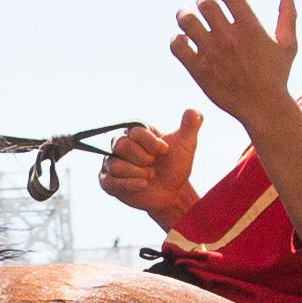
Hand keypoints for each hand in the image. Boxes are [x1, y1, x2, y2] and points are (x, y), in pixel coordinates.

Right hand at [95, 113, 208, 232]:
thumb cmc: (176, 165)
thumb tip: (193, 110)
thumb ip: (190, 125)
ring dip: (139, 173)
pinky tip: (144, 185)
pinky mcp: (108, 182)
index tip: (165, 151)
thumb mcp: (187, 144)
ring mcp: (112, 163)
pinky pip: (110, 182)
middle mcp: (119, 144)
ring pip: (116, 165)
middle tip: (155, 164)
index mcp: (135, 131)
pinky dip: (129, 184)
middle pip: (122, 145)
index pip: (135, 131)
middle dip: (144, 158)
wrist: (173, 191)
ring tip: (151, 176)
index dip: (152, 143)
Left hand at [167, 0, 301, 134]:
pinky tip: (186, 42)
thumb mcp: (288, 44)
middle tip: (206, 7)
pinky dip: (178, 40)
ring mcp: (212, 54)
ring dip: (185, 15)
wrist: (263, 108)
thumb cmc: (277, 75)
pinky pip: (177, 46)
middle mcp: (230, 38)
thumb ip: (288, 14)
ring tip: (190, 20)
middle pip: (205, 3)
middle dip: (204, 0)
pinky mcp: (199, 70)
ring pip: (186, 21)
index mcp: (251, 28)